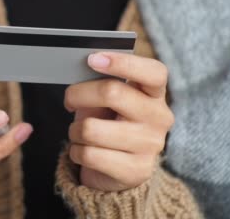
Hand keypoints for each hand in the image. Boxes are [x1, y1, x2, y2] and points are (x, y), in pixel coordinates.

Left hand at [64, 52, 173, 191]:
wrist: (118, 171)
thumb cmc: (109, 123)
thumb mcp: (106, 101)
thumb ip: (100, 84)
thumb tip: (83, 69)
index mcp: (155, 93)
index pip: (154, 72)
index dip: (123, 62)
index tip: (92, 58)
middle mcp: (159, 117)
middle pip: (112, 92)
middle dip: (78, 94)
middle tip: (69, 100)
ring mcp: (150, 145)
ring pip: (91, 128)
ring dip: (75, 130)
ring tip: (79, 133)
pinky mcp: (136, 170)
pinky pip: (89, 154)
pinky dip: (76, 152)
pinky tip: (83, 151)